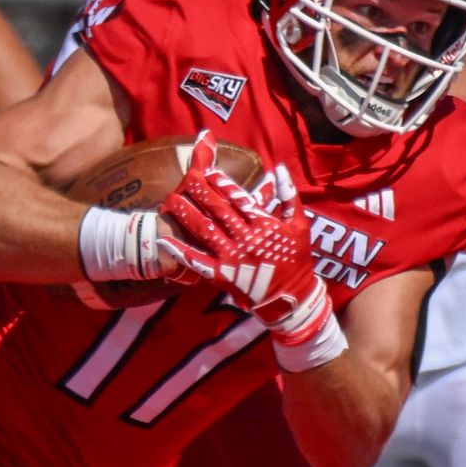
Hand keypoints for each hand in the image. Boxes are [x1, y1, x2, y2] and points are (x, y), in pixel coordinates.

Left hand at [161, 150, 342, 364]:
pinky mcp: (222, 275)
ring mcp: (232, 258)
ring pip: (205, 231)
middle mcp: (246, 239)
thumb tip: (277, 168)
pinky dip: (181, 251)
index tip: (208, 172)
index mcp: (264, 225)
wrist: (292, 298)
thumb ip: (289, 196)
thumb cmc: (297, 259)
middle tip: (185, 178)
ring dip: (187, 214)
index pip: (239, 199)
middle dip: (201, 193)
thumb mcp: (300, 225)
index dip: (222, 184)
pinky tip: (165, 240)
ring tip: (171, 200)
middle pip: (218, 211)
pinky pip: (198, 261)